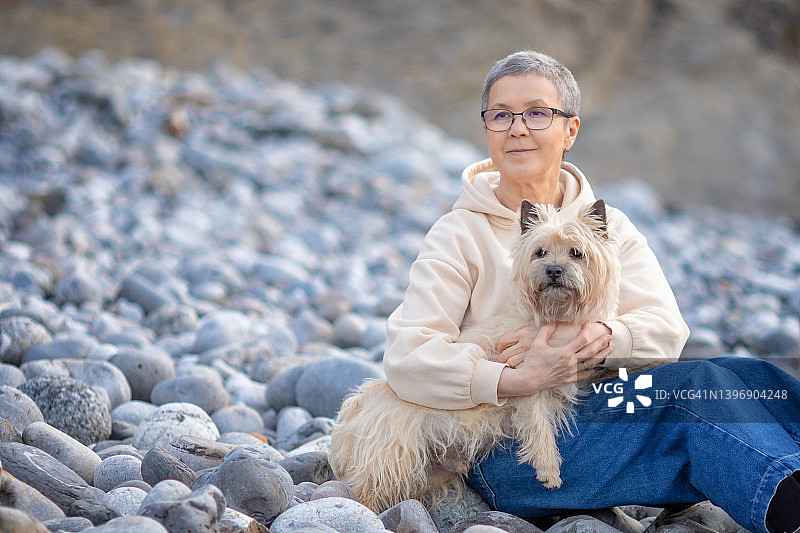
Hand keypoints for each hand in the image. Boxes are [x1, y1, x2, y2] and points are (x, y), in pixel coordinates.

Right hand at [496, 321, 612, 397]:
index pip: (581, 339)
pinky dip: (591, 370)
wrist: (529, 380)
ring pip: (590, 363)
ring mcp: (570, 372)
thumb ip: (545, 330)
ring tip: (610, 350)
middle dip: (601, 343)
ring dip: (601, 356)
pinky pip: (583, 375)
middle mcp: (570, 363)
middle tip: (609, 337)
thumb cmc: (532, 361)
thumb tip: (552, 320)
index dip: (587, 329)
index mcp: (564, 353)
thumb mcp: (537, 343)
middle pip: (591, 351)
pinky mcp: (568, 379)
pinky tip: (595, 367)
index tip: (589, 322)